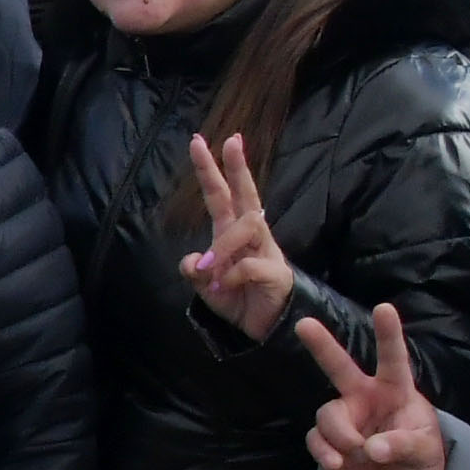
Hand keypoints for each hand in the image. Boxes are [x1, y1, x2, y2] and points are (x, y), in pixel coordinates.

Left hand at [179, 133, 291, 340]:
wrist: (262, 329)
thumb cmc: (236, 300)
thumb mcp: (205, 286)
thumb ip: (195, 271)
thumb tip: (193, 260)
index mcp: (231, 233)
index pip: (222, 196)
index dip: (211, 171)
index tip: (198, 142)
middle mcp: (252, 236)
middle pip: (247, 195)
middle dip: (238, 167)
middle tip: (232, 139)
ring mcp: (267, 252)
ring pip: (247, 226)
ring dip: (223, 246)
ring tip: (209, 271)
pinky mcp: (277, 273)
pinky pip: (250, 265)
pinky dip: (232, 276)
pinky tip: (225, 289)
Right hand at [297, 301, 448, 469]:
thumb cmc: (421, 459)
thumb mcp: (424, 452)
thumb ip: (402, 445)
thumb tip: (372, 448)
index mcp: (395, 391)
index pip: (393, 359)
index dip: (388, 334)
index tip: (384, 308)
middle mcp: (365, 398)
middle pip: (339, 367)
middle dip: (322, 346)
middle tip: (303, 324)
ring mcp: (345, 418)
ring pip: (327, 414)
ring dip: (340, 435)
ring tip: (358, 454)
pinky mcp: (328, 441)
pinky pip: (316, 438)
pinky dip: (324, 451)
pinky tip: (337, 463)